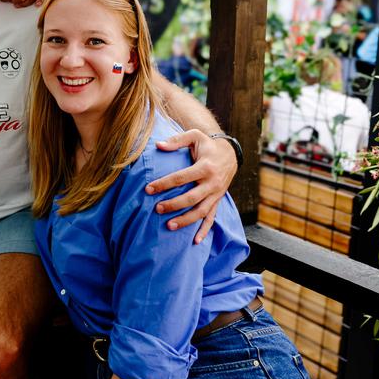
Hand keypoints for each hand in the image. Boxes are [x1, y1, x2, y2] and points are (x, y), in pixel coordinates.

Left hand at [147, 129, 237, 243]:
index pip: (181, 178)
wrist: (231, 154)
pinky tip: (195, 241)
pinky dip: (204, 230)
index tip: (148, 189)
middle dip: (173, 205)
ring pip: (201, 211)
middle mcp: (212, 183)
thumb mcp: (195, 136)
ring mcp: (216, 194)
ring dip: (186, 220)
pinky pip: (212, 218)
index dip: (164, 184)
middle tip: (157, 209)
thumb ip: (177, 140)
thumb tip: (158, 145)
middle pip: (191, 198)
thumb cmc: (208, 145)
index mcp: (205, 167)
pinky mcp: (217, 201)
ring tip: (169, 226)